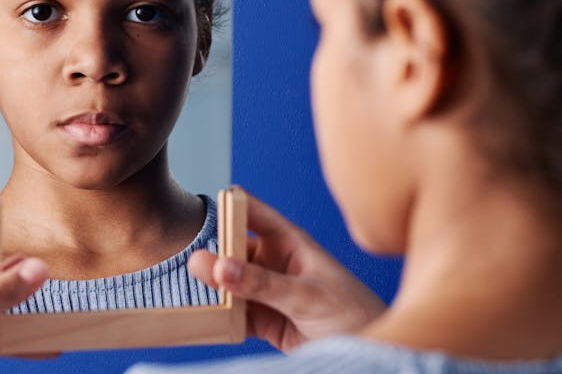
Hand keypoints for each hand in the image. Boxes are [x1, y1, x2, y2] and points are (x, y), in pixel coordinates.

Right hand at [189, 187, 385, 351]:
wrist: (368, 356)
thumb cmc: (354, 315)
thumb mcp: (306, 296)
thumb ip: (261, 284)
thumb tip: (218, 266)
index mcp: (290, 242)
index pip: (254, 213)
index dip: (231, 205)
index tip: (205, 208)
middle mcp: (275, 263)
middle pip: (233, 250)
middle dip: (213, 255)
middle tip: (193, 264)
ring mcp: (266, 292)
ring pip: (228, 283)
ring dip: (212, 289)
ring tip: (193, 291)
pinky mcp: (262, 320)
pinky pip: (232, 314)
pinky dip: (218, 317)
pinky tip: (206, 318)